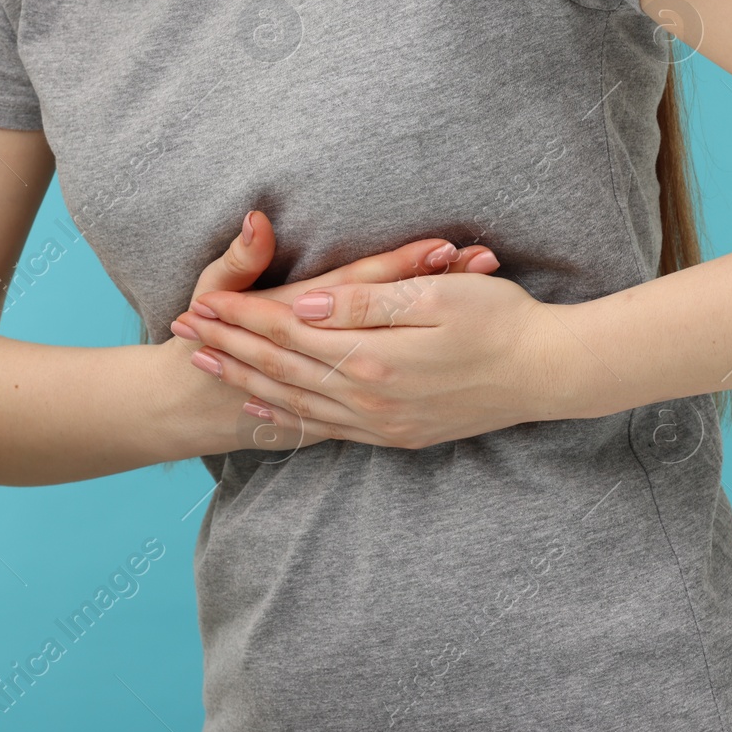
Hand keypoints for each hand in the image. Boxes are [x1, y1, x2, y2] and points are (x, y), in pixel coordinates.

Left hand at [171, 268, 572, 448]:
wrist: (550, 373)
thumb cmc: (501, 321)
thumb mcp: (436, 297)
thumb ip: (364, 305)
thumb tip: (303, 309)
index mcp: (373, 358)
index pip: (288, 333)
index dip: (242, 316)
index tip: (199, 301)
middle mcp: (369, 398)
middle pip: (282, 370)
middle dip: (229, 348)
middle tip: (181, 332)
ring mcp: (384, 422)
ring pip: (297, 403)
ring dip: (247, 382)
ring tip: (206, 365)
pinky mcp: (399, 435)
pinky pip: (328, 430)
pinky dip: (289, 417)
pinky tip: (267, 410)